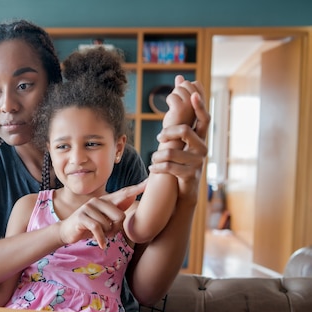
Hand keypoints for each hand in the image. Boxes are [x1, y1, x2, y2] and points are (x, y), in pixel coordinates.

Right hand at [57, 181, 145, 247]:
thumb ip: (117, 209)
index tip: (149, 181)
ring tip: (100, 235)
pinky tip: (101, 244)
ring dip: (106, 235)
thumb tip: (132, 195)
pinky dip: (101, 239)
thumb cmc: (89, 225)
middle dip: (117, 229)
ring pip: (108, 225)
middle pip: (120, 216)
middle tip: (109, 233)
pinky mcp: (82, 216)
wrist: (68, 231)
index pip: (124, 193)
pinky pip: (98, 229)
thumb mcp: (104, 218)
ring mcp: (88, 207)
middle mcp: (98, 201)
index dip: (137, 188)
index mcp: (106, 200)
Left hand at [150, 88, 209, 205]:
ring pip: (171, 152)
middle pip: (185, 131)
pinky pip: (169, 168)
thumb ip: (180, 111)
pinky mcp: (189, 175)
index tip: (193, 95)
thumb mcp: (180, 137)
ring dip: (157, 155)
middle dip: (167, 132)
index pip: (204, 118)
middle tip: (158, 137)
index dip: (200, 106)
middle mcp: (202, 148)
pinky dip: (157, 167)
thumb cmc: (181, 158)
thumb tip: (180, 78)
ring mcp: (197, 162)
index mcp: (201, 137)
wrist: (186, 188)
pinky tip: (152, 167)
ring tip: (153, 158)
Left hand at [162, 75, 198, 128]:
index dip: (187, 87)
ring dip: (172, 97)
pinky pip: (172, 96)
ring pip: (179, 88)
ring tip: (174, 111)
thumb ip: (182, 92)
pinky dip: (168, 101)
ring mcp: (191, 107)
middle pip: (187, 84)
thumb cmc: (176, 126)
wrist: (171, 141)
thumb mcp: (181, 106)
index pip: (197, 85)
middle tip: (176, 106)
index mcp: (201, 104)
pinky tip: (171, 112)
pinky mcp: (181, 109)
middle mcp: (199, 105)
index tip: (182, 98)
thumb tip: (179, 77)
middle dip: (178, 91)